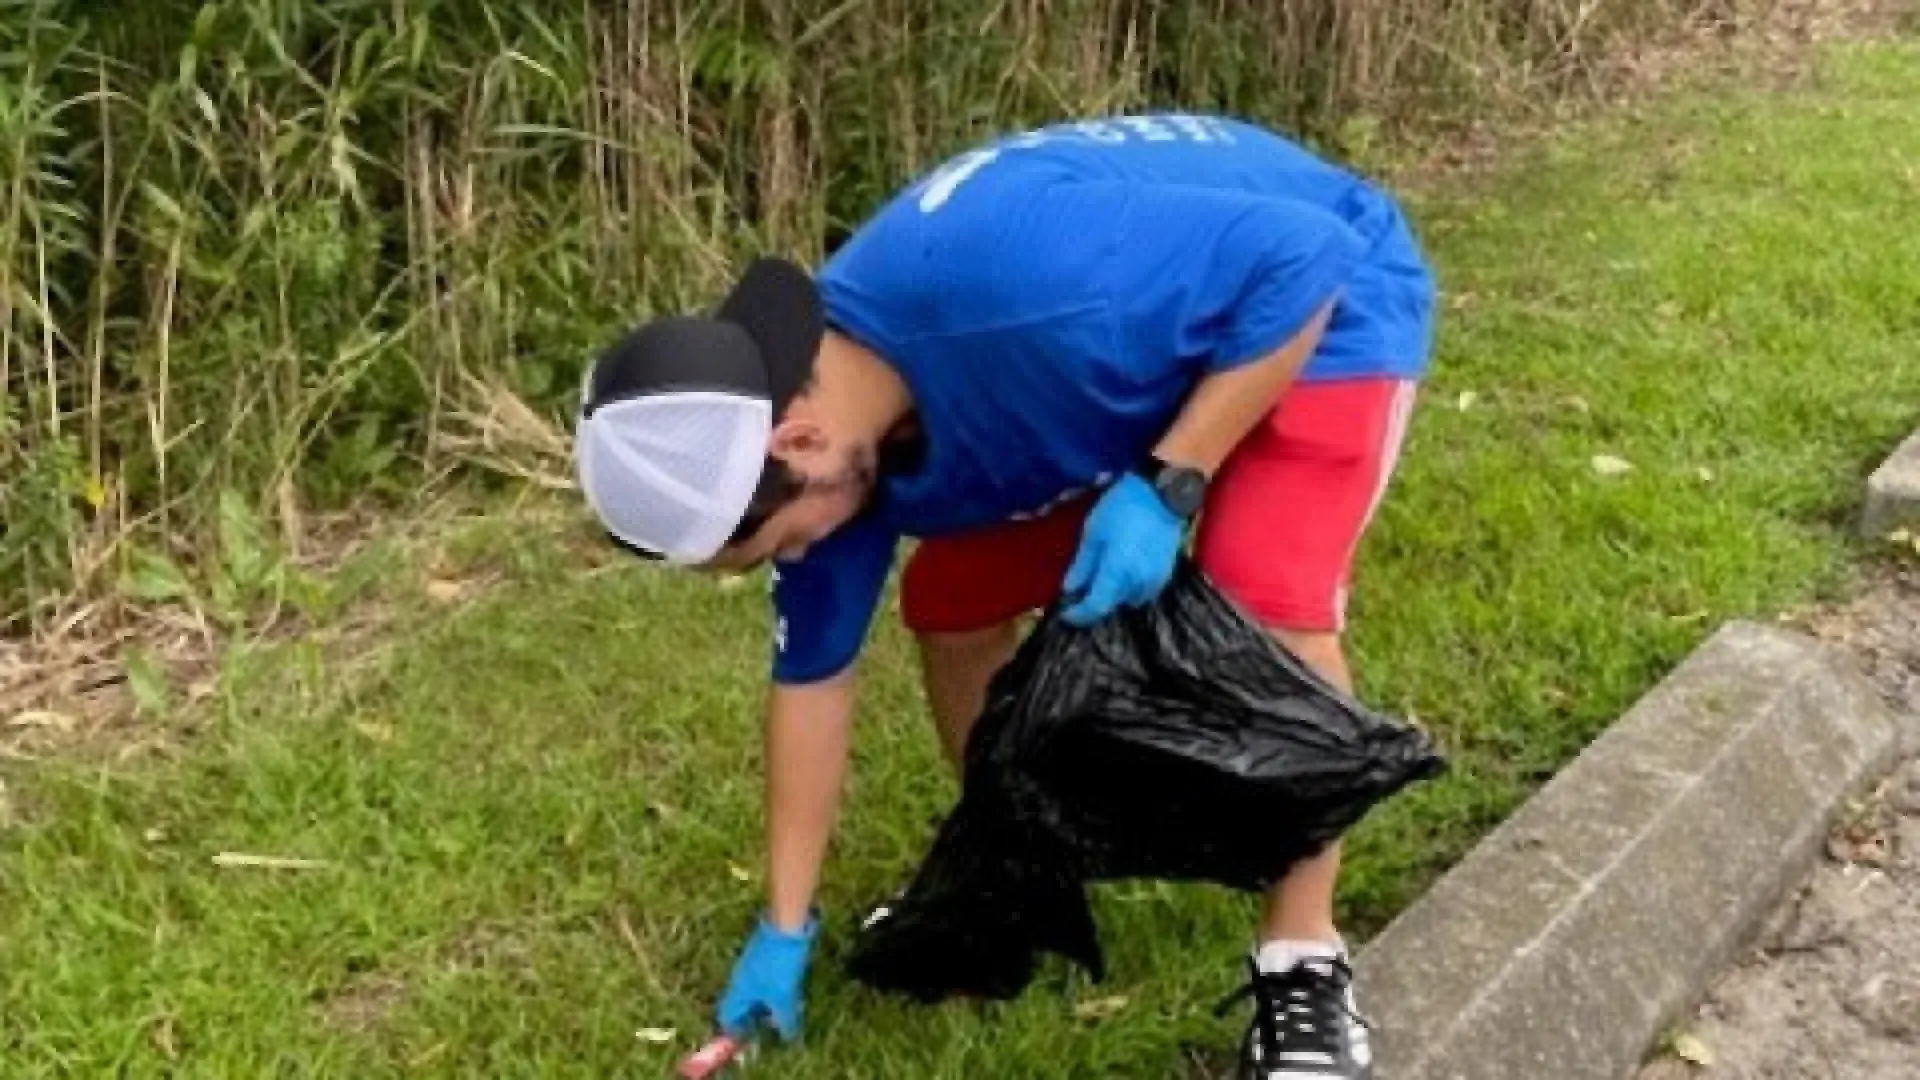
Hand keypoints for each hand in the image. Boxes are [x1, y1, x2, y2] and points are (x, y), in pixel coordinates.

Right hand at [716, 911, 819, 1040]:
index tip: (750, 1040)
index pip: (727, 1017)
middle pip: (741, 1005)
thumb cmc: (779, 963)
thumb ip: (784, 1019)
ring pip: (754, 992)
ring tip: (783, 1012)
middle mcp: (741, 979)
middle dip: (753, 1019)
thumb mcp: (784, 997)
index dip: (736, 1032)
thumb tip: (787, 1036)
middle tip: (770, 1028)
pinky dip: (773, 990)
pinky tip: (790, 991)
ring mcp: (752, 965)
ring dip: (765, 1004)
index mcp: (739, 990)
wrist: (786, 923)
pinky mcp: (764, 955)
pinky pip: (764, 979)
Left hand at [1060, 472, 1184, 625]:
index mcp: (1116, 574)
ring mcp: (1155, 581)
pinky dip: (1130, 588)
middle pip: (1111, 606)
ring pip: (1128, 600)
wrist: (1161, 494)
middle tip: (1080, 590)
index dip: (1078, 615)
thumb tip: (1069, 590)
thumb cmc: (1121, 508)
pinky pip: (1143, 592)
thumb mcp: (1093, 533)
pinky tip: (1123, 572)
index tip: (1065, 613)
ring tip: (1103, 577)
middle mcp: (1137, 584)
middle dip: (1094, 602)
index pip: (1095, 608)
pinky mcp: (1166, 574)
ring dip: (1114, 595)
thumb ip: (1082, 566)